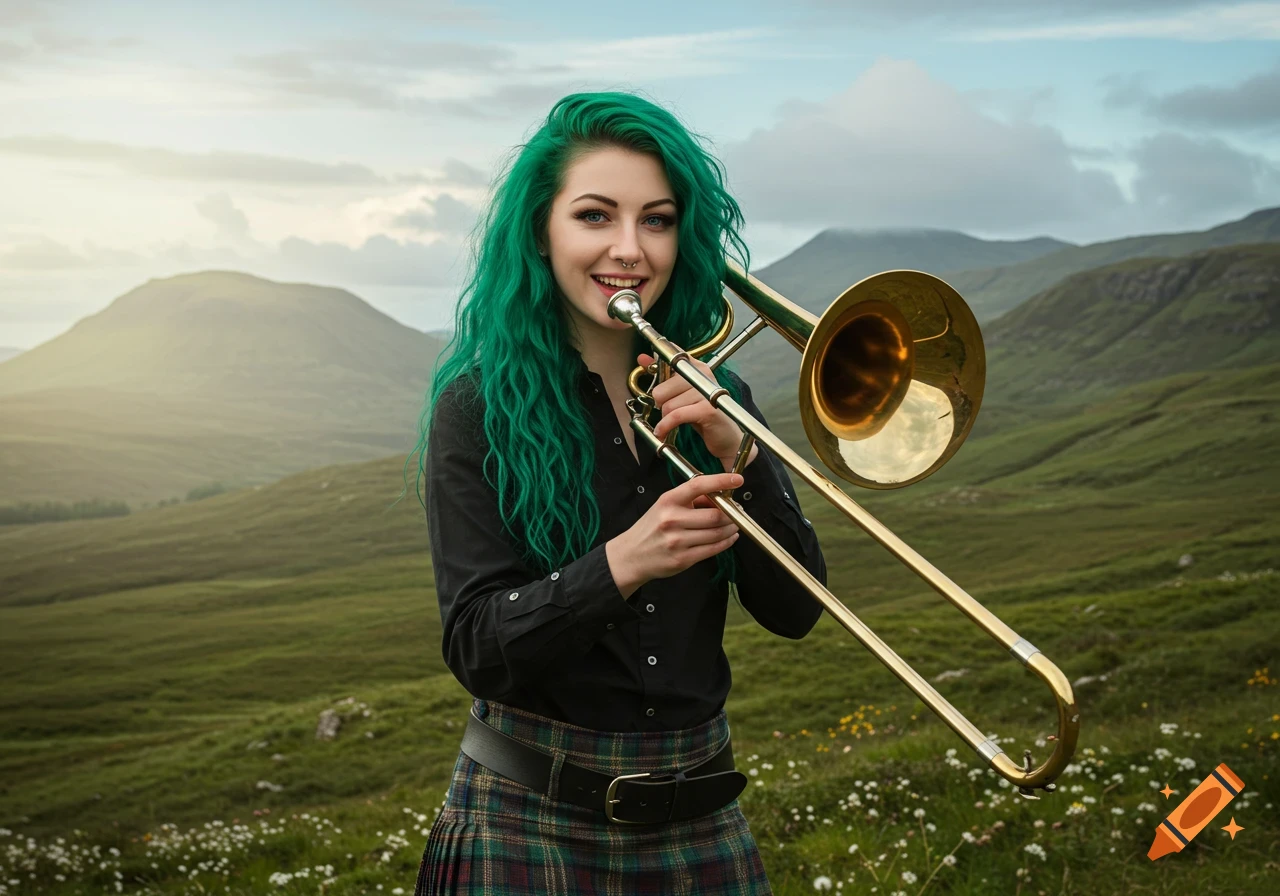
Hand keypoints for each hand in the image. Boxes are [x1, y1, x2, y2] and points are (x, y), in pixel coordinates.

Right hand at [605, 472, 742, 598]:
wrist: (631, 555)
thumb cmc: (652, 528)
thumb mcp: (664, 506)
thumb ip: (690, 500)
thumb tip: (720, 496)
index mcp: (668, 501)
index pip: (697, 485)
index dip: (720, 481)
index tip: (737, 479)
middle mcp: (672, 519)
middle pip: (715, 514)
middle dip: (732, 513)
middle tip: (737, 511)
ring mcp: (677, 541)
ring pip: (717, 533)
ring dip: (732, 528)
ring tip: (734, 524)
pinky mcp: (683, 559)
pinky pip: (713, 549)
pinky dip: (727, 542)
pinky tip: (730, 537)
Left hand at [639, 353, 758, 471]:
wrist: (725, 437)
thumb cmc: (703, 414)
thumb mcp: (682, 393)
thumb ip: (664, 375)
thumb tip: (642, 359)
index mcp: (697, 367)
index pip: (673, 354)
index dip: (656, 361)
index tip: (645, 364)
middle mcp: (703, 375)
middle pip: (663, 387)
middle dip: (661, 404)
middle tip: (668, 411)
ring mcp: (706, 392)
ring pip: (668, 404)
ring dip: (665, 418)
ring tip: (671, 423)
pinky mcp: (707, 410)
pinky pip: (676, 415)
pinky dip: (666, 426)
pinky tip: (663, 431)